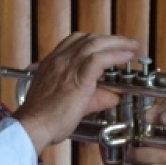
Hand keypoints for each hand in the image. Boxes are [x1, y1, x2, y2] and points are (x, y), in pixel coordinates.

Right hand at [12, 32, 142, 153]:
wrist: (34, 126)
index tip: (108, 45)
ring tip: (131, 46)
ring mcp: (67, 66)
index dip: (95, 41)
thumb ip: (94, 97)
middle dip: (110, 39)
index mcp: (52, 63)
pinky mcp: (78, 77)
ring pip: (95, 43)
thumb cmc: (45, 118)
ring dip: (117, 43)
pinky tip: (126, 57)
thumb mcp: (68, 101)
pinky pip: (100, 58)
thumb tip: (114, 97)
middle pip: (88, 38)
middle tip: (126, 44)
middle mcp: (59, 60)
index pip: (74, 41)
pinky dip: (115, 55)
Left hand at [102, 103, 165, 164]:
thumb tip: (106, 110)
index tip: (148, 117)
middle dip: (162, 129)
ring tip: (130, 160)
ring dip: (140, 156)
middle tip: (142, 136)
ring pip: (164, 152)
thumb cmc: (121, 158)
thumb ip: (113, 125)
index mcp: (164, 125)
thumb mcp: (113, 139)